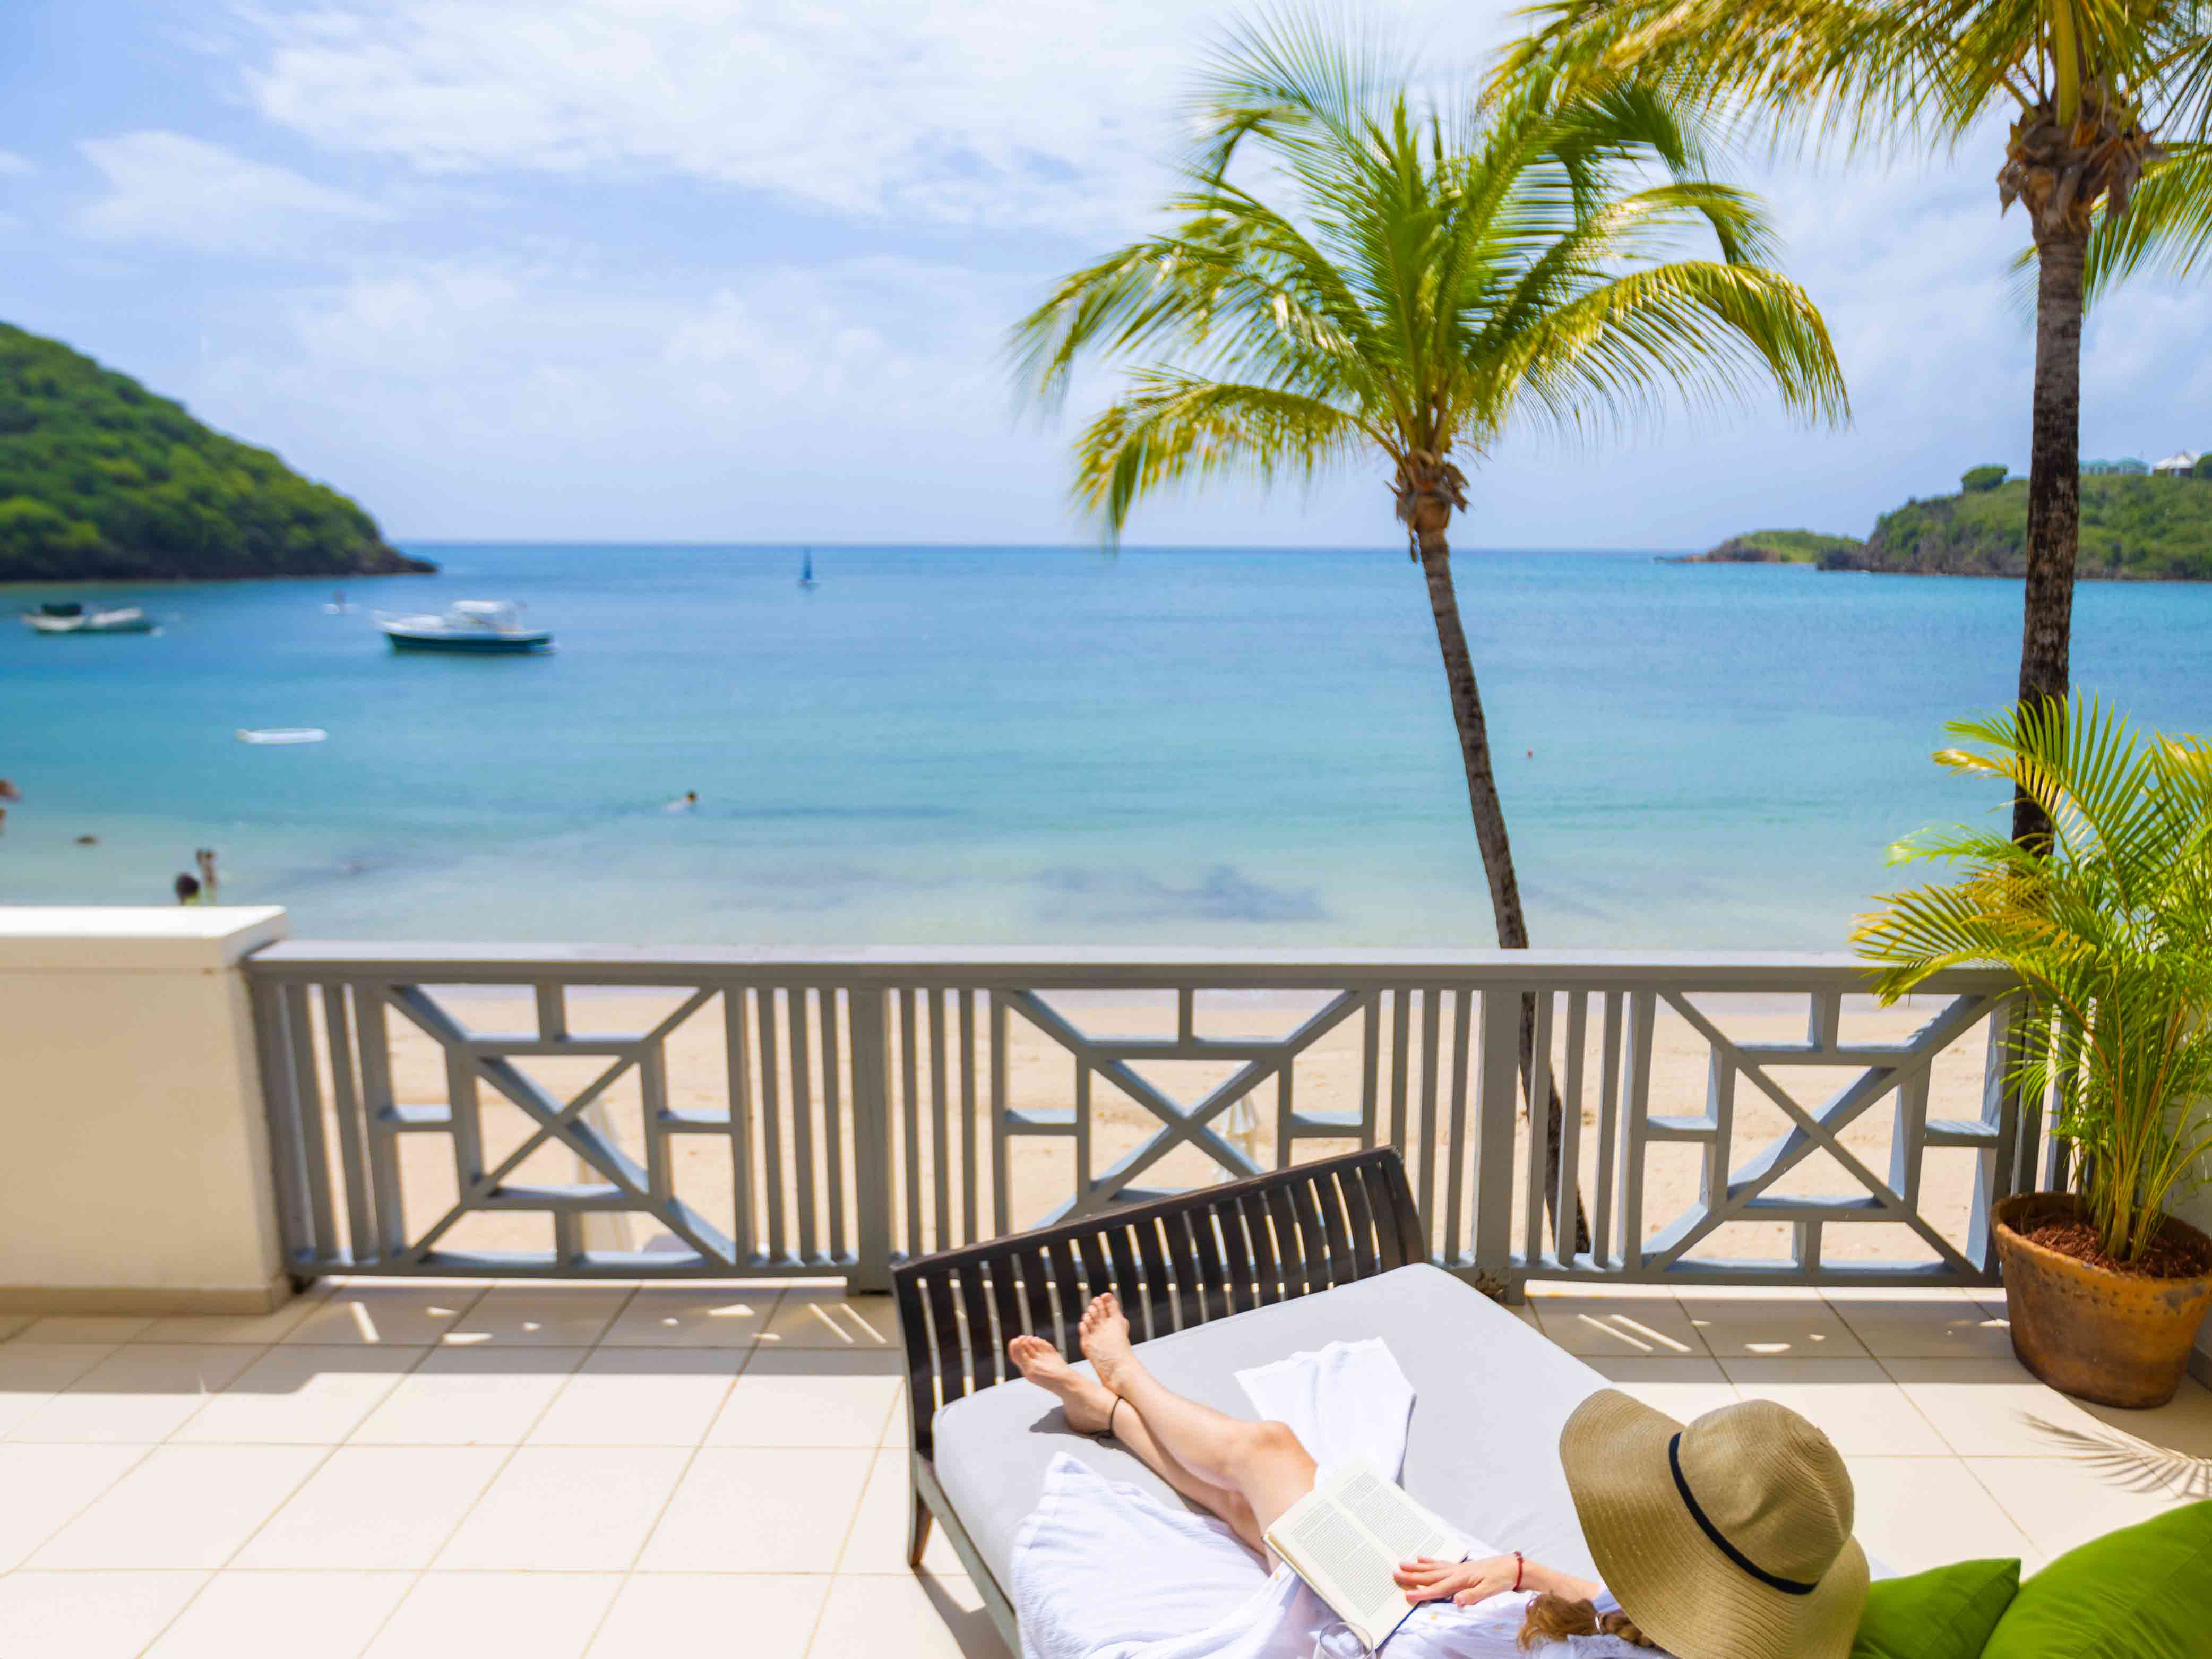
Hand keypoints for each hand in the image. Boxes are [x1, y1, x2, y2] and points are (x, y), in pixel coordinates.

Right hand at [1390, 1554, 1523, 1606]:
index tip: (1407, 1595)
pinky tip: (1422, 1558)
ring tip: (1402, 1564)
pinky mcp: (1461, 1567)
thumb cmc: (1501, 1579)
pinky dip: (1430, 1561)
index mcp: (1461, 1579)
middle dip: (1412, 1576)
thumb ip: (1472, 1596)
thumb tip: (1456, 1601)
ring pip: (1432, 1568)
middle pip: (1430, 1575)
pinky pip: (1441, 1563)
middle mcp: (1456, 1572)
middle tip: (1395, 1574)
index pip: (1438, 1588)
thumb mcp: (1489, 1590)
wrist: (1512, 1567)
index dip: (1422, 1593)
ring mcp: (1457, 1568)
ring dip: (1417, 1567)